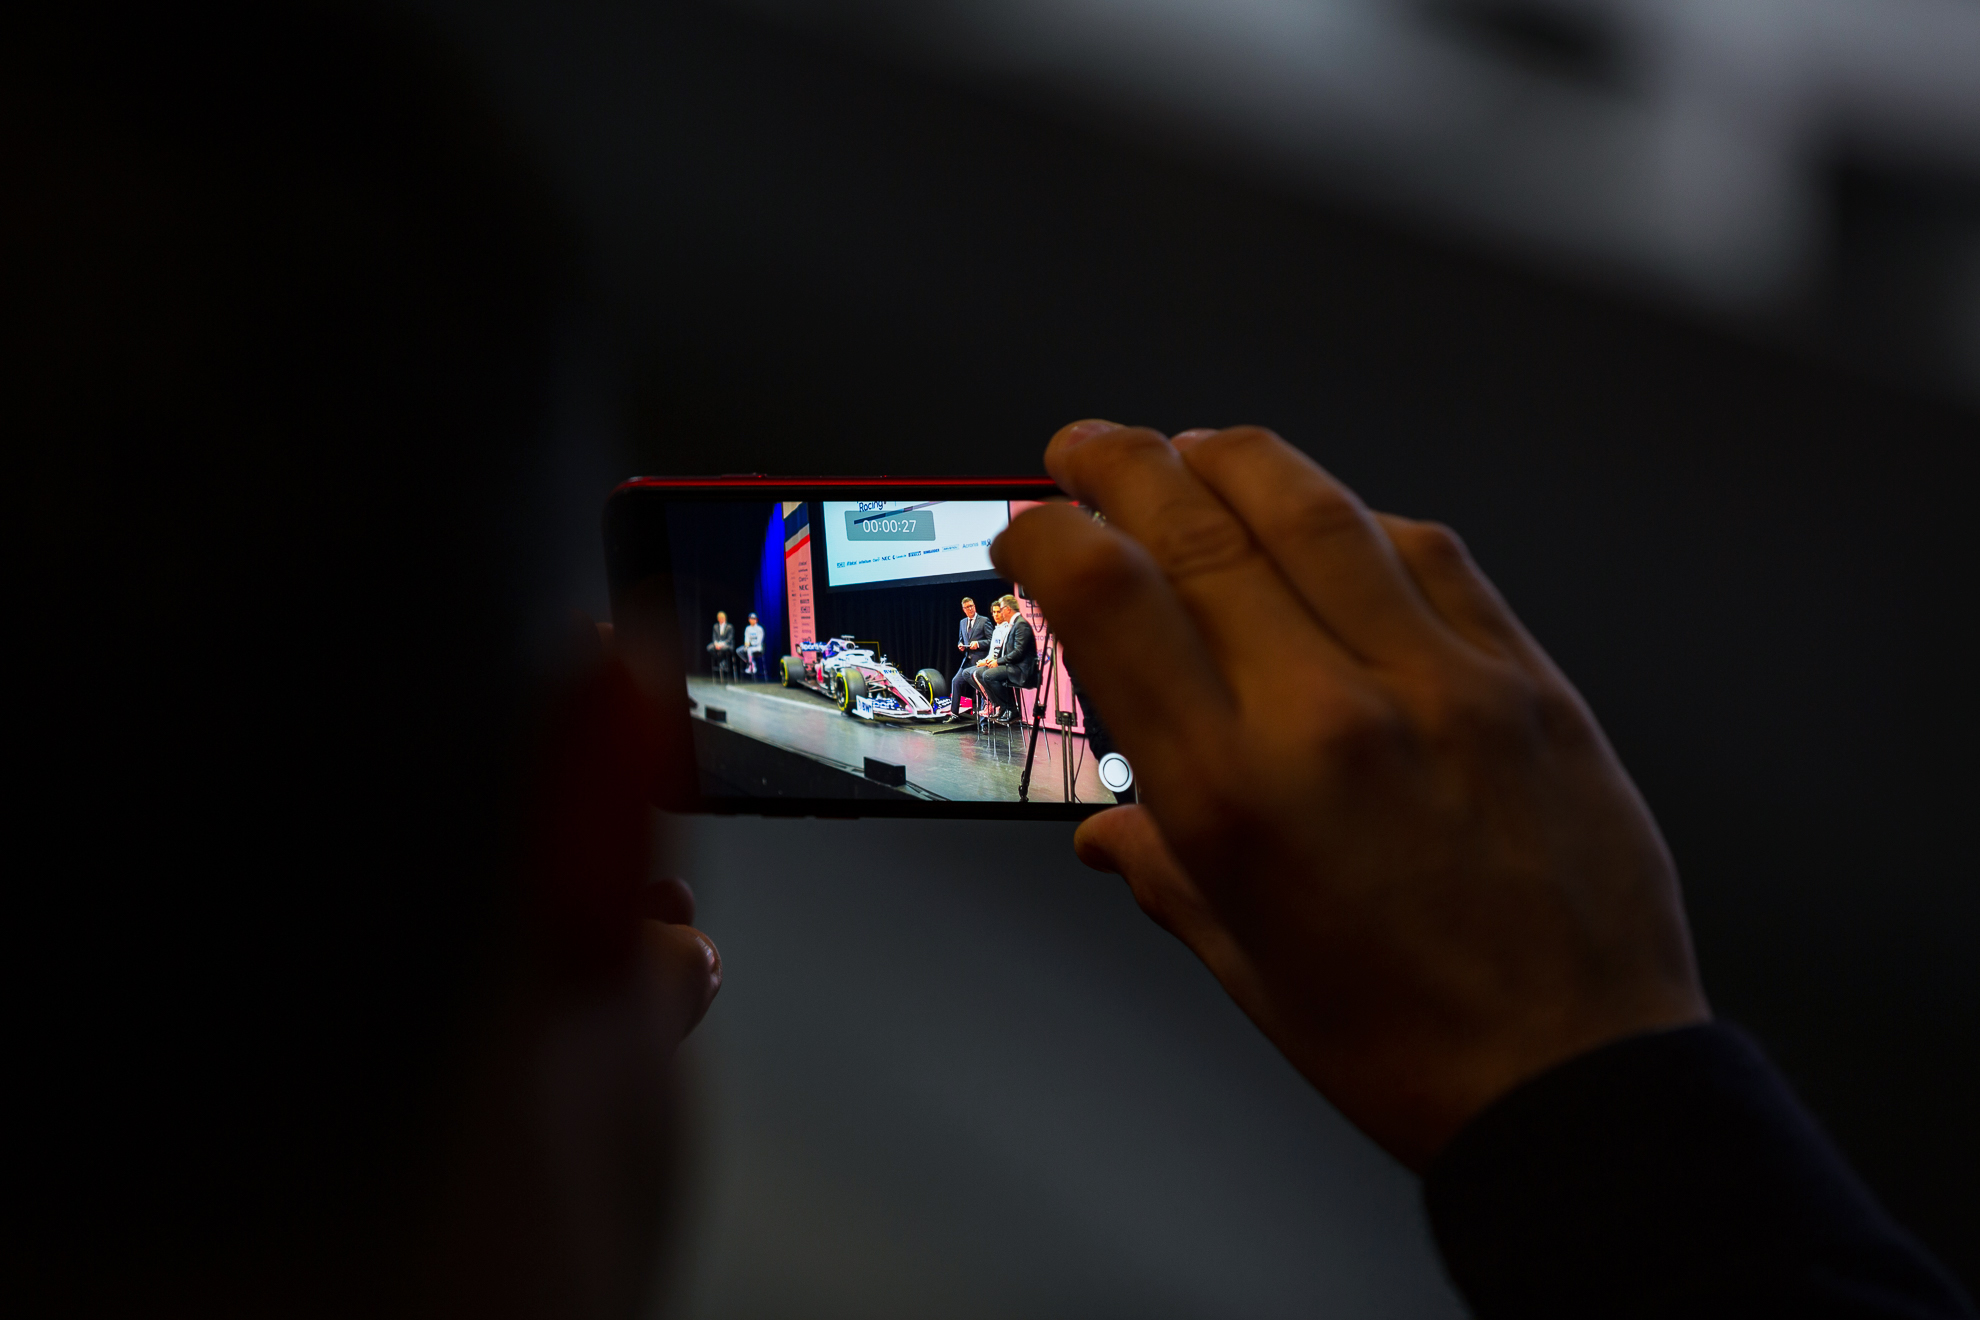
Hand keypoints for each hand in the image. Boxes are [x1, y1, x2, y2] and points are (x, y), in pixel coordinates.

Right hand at [992, 421, 1706, 1170]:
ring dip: (1235, 460)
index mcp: (1237, 798)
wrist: (1582, 1082)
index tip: (1031, 526)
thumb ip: (1164, 871)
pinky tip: (1333, 516)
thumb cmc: (1407, 1044)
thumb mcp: (1246, 964)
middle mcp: (1331, 717)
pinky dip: (1362, 516)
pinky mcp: (1525, 680)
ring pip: (1317, 511)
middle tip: (1086, 450)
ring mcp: (1440, 684)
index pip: (1111, 603)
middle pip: (1200, 528)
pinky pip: (1432, 552)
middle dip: (1122, 466)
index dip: (1051, 536)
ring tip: (1194, 449)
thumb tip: (1108, 829)